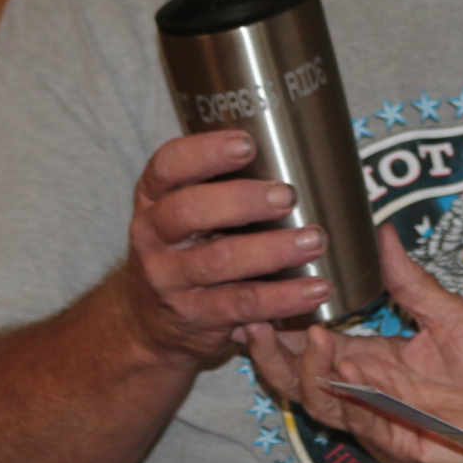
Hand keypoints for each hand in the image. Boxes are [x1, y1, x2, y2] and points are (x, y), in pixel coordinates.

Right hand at [120, 130, 329, 368]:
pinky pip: (242, 304)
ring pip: (220, 260)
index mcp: (153, 198)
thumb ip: (218, 185)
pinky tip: (316, 288)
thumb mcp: (182, 210)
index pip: (168, 166)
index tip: (247, 144)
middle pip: (190, 211)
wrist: (146, 318)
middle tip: (287, 196)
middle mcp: (154, 236)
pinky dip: (283, 298)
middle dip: (243, 200)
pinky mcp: (196, 315)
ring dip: (273, 250)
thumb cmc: (182, 246)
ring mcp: (171, 279)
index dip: (205, 152)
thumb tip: (294, 157)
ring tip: (314, 240)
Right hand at [243, 228, 462, 462]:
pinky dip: (356, 403)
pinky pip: (371, 429)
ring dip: (311, 374)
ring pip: (329, 407)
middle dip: (277, 358)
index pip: (317, 352)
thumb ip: (407, 281)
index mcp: (379, 361)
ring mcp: (388, 422)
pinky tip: (348, 373)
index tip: (259, 307)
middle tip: (255, 327)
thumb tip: (381, 233)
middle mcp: (375, 393)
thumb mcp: (447, 311)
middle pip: (307, 384)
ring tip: (308, 336)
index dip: (285, 336)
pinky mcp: (408, 446)